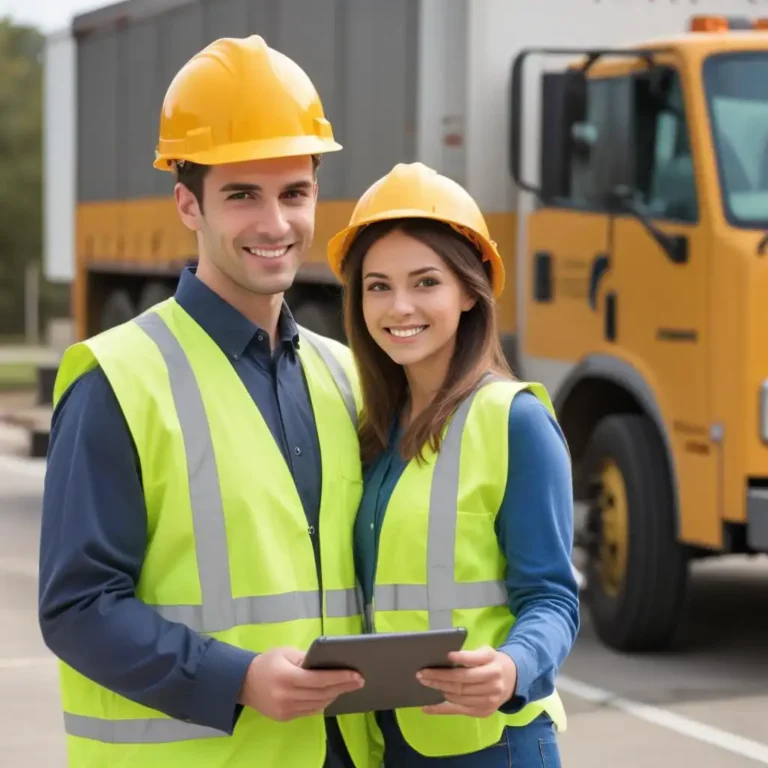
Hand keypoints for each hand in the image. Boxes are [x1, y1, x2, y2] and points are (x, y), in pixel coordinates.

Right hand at [238, 647, 363, 721]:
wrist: (243, 682)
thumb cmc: (267, 662)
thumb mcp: (286, 652)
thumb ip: (306, 658)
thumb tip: (327, 663)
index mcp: (288, 677)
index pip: (320, 680)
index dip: (340, 678)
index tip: (357, 675)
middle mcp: (287, 696)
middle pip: (322, 694)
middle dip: (343, 687)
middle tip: (359, 680)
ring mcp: (286, 710)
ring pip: (318, 705)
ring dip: (334, 695)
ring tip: (347, 686)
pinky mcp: (285, 718)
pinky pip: (310, 711)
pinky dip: (322, 703)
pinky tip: (331, 694)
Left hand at [417, 646, 516, 717]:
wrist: (511, 680)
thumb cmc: (491, 662)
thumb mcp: (486, 653)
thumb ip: (471, 655)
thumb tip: (444, 659)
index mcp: (493, 663)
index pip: (474, 661)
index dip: (461, 658)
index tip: (447, 655)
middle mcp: (493, 682)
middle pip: (462, 681)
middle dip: (440, 677)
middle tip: (422, 674)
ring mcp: (489, 699)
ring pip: (459, 696)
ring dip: (439, 690)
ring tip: (425, 684)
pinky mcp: (483, 711)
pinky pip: (458, 710)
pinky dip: (441, 709)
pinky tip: (427, 707)